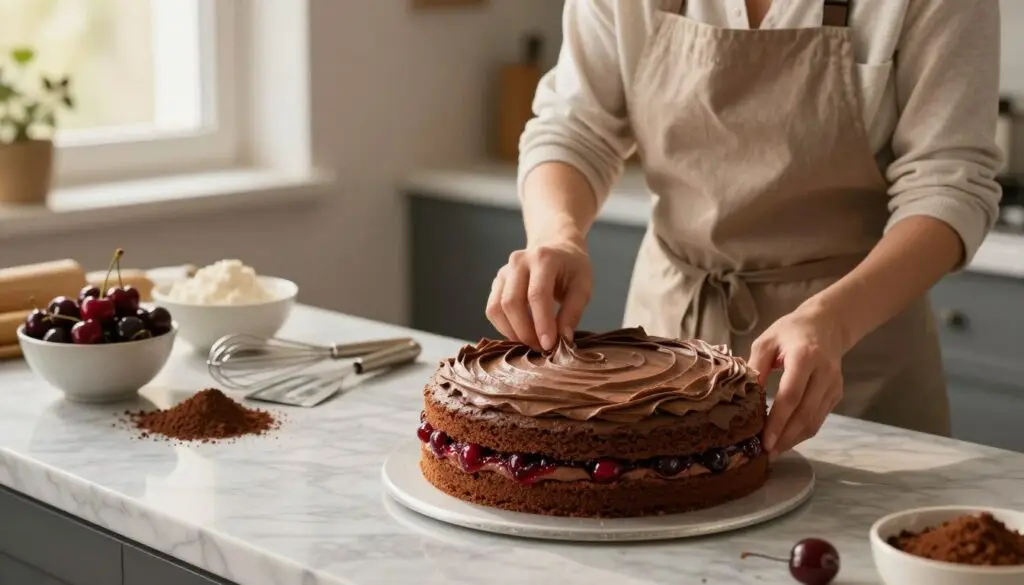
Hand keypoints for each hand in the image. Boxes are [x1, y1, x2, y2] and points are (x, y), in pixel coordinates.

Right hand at [485, 236, 592, 350]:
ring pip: (496, 308)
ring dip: (512, 332)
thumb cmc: (572, 267)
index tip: (549, 345)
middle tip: (541, 348)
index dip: (542, 323)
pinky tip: (521, 333)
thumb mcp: (583, 286)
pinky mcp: (497, 282)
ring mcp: (504, 271)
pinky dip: (504, 327)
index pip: (537, 295)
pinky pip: (492, 309)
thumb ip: (573, 312)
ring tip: (532, 342)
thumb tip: (563, 340)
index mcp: (543, 258)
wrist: (555, 246)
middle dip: (525, 331)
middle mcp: (518, 261)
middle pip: (511, 302)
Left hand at [748, 303, 847, 455]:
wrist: (827, 323)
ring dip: (795, 439)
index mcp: (805, 357)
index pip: (791, 396)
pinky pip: (820, 418)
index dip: (778, 421)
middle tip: (766, 452)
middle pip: (805, 414)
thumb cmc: (791, 331)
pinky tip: (787, 437)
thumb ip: (756, 367)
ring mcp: (833, 385)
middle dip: (786, 437)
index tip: (764, 440)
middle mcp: (824, 373)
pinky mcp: (837, 393)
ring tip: (774, 450)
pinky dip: (803, 431)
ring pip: (815, 421)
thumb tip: (745, 397)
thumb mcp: (767, 341)